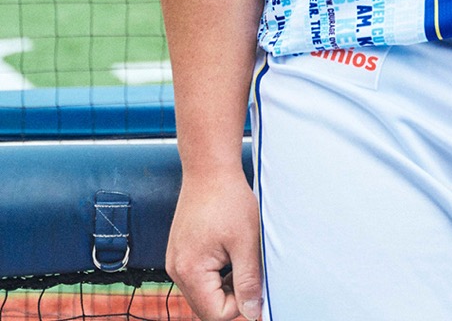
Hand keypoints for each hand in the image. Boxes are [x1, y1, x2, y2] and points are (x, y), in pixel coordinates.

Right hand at [165, 168, 263, 320]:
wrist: (209, 169)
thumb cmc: (229, 199)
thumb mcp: (246, 241)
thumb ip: (248, 280)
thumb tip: (253, 313)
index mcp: (190, 271)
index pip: (216, 314)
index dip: (240, 302)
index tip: (252, 276)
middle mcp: (176, 270)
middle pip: (207, 307)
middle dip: (231, 293)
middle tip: (246, 262)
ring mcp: (175, 261)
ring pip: (204, 292)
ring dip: (224, 281)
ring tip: (237, 251)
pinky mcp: (180, 252)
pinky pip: (198, 276)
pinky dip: (216, 270)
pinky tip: (227, 247)